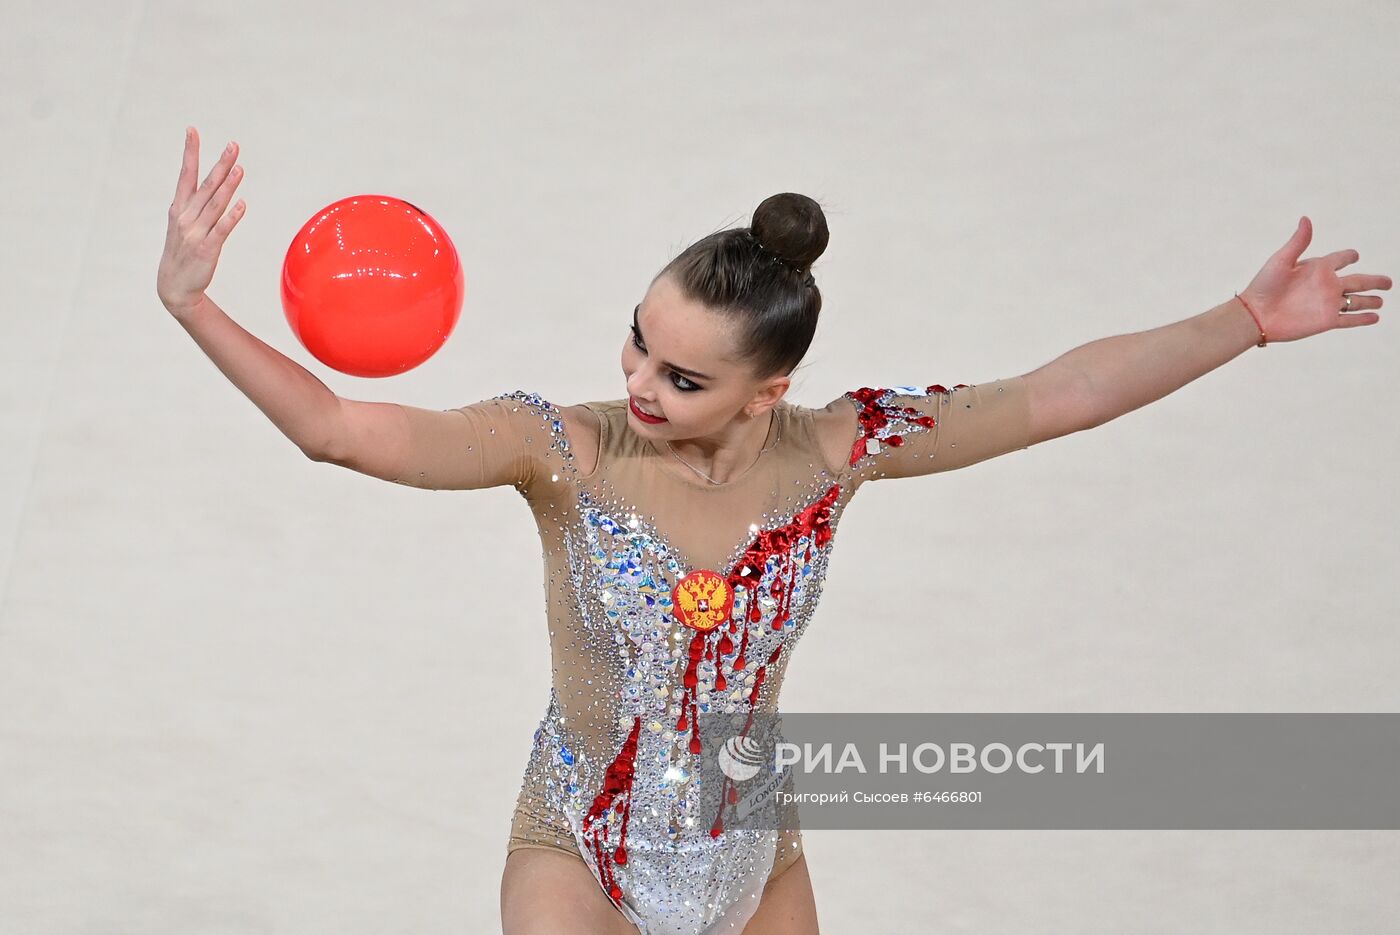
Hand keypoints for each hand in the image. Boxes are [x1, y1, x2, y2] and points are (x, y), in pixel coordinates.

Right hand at [157, 127, 245, 317]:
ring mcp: (196, 232)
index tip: (192, 130)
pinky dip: (231, 216)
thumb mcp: (183, 225)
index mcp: (179, 208)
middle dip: (219, 163)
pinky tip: (242, 204)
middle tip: (233, 144)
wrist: (173, 287)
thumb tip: (209, 186)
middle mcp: (186, 217)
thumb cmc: (181, 253)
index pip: (186, 174)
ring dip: (228, 185)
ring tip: (239, 167)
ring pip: (215, 204)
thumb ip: (196, 205)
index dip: (190, 152)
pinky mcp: (207, 248)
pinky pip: (221, 230)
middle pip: (206, 185)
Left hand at [1238, 216, 1388, 343]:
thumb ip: (1298, 241)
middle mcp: (1325, 285)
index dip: (1348, 256)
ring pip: (1356, 301)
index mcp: (1316, 268)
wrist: (1255, 315)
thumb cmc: (1263, 286)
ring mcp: (1327, 304)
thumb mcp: (1281, 260)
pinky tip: (1375, 318)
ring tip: (1382, 301)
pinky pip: (1349, 319)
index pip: (1338, 259)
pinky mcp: (1326, 321)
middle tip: (1388, 282)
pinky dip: (1363, 319)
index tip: (1354, 255)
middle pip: (1357, 281)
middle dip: (1373, 281)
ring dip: (1370, 301)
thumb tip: (1305, 218)